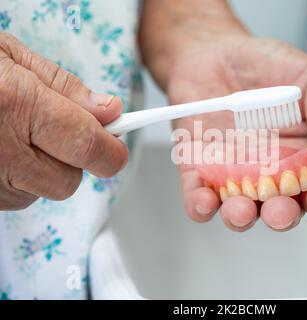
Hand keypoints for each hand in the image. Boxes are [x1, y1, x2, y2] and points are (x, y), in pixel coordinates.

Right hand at [0, 32, 127, 209]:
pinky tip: (1, 150)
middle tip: (59, 132)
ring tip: (18, 135)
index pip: (88, 147)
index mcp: (15, 106)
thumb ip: (66, 89)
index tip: (117, 147)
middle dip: (75, 159)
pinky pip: (13, 198)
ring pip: (41, 192)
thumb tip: (110, 112)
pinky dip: (18, 179)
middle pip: (68, 180)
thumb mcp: (11, 58)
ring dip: (44, 170)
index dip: (112, 151)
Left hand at [168, 36, 306, 231]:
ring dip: (241, 216)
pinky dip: (200, 204)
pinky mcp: (201, 170)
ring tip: (239, 210)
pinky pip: (200, 195)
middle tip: (279, 211)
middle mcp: (272, 174)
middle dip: (282, 216)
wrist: (217, 53)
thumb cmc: (267, 67)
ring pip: (242, 210)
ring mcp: (235, 175)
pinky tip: (202, 201)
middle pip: (283, 208)